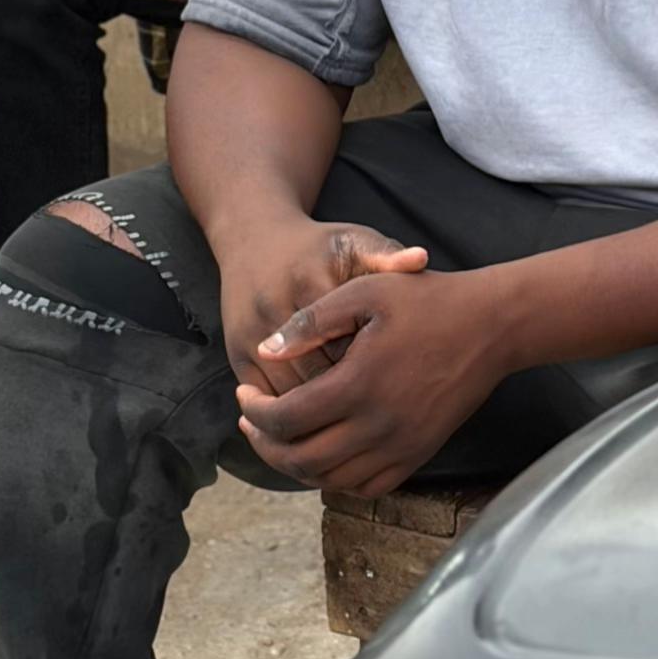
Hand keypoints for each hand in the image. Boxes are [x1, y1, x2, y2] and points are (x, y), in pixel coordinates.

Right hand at [217, 209, 428, 397]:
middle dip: (347, 394)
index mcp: (308, 282)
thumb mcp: (353, 242)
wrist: (254, 241)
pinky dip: (292, 412)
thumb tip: (421, 259)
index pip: (346, 340)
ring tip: (352, 417)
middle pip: (316, 372)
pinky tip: (320, 414)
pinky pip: (267, 397)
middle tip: (376, 408)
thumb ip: (386, 255)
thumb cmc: (318, 249)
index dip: (372, 364)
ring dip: (319, 411)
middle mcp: (273, 309)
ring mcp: (250, 335)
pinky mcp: (236, 354)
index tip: (394, 377)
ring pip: (288, 393)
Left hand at [235, 268, 498, 496]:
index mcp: (359, 385)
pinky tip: (323, 453)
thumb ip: (311, 322)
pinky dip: (335, 478)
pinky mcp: (418, 454)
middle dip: (264, 444)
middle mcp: (379, 427)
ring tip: (279, 437)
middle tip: (250, 420)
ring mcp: (402, 447)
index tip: (243, 395)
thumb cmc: (427, 300)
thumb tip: (265, 350)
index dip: (255, 412)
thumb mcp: (365, 291)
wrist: (491, 326)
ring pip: (329, 479)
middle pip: (300, 459)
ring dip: (295, 465)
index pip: (286, 420)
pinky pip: (366, 486)